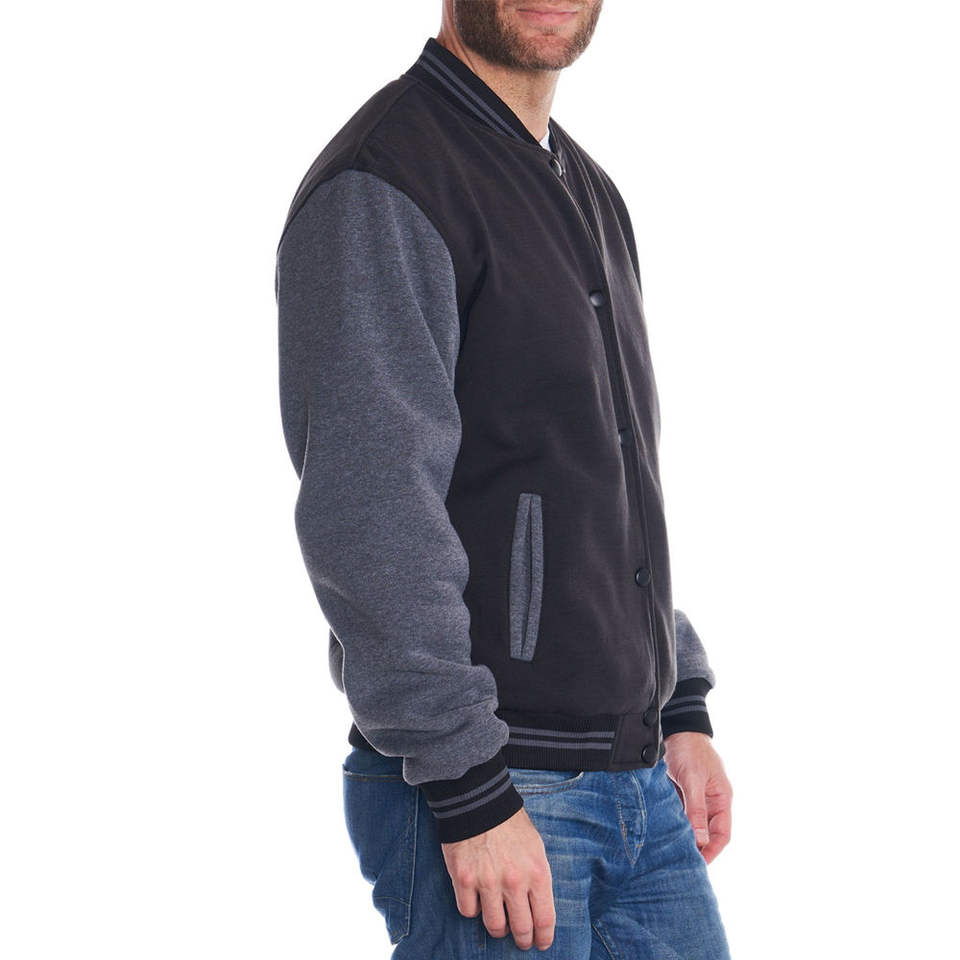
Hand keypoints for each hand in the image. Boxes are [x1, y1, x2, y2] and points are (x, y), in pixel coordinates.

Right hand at [441, 807, 554, 951]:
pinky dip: (473, 910)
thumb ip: (538, 877)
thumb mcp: (536, 846)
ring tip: (499, 923)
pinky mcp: (463, 880)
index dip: (543, 938)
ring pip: (495, 926)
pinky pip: (468, 912)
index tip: (541, 943)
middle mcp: (514, 881)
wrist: (479, 801)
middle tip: (521, 941)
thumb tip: (538, 906)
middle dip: (523, 940)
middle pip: (521, 929)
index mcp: (537, 872)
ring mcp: (487, 882)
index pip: (545, 919)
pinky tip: (476, 900)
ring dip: (498, 928)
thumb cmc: (510, 823)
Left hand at [663, 731, 732, 863]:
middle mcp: (711, 800)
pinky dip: (674, 823)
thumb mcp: (693, 780)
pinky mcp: (682, 793)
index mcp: (722, 798)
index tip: (699, 865)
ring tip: (670, 852)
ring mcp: (696, 797)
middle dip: (697, 848)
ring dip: (684, 836)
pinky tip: (662, 832)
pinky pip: (680, 813)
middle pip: (707, 832)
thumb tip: (702, 840)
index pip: (722, 834)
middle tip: (682, 863)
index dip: (713, 851)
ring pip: (692, 824)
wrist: (677, 727)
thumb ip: (696, 809)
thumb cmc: (689, 750)